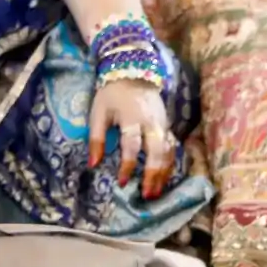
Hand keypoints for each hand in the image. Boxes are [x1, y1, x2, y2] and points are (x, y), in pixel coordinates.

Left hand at [88, 78, 175, 200]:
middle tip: (149, 194)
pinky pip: (172, 145)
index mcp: (132, 118)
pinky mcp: (167, 123)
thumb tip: (93, 164)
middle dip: (154, 173)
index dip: (128, 165)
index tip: (123, 183)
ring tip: (158, 190)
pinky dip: (170, 161)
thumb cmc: (112, 94)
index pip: (132, 145)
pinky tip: (166, 175)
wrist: (134, 71)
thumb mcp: (98, 113)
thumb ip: (96, 139)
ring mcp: (162, 122)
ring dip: (164, 171)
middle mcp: (151, 122)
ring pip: (168, 149)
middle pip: (157, 150)